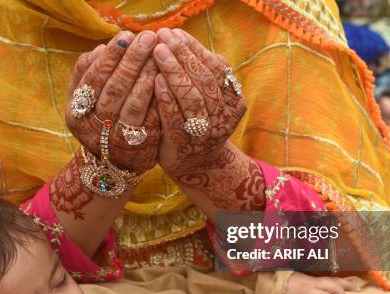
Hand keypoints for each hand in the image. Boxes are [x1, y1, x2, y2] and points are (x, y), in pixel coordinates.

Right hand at [66, 30, 160, 174]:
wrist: (111, 164)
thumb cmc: (97, 119)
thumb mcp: (81, 99)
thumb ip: (85, 73)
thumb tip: (100, 49)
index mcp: (76, 113)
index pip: (93, 79)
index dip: (110, 57)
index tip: (126, 36)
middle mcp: (95, 129)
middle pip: (115, 90)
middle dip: (132, 61)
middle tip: (148, 38)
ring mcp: (119, 140)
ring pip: (135, 104)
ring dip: (148, 76)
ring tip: (159, 54)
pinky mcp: (142, 146)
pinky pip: (152, 118)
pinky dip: (160, 96)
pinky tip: (167, 77)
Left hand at [153, 28, 246, 182]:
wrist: (196, 164)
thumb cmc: (197, 122)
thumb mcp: (207, 96)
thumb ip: (199, 72)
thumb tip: (177, 37)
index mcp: (234, 99)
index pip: (217, 67)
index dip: (195, 48)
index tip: (175, 33)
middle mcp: (224, 116)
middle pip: (205, 80)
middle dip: (183, 55)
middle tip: (163, 37)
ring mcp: (206, 133)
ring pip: (193, 98)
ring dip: (175, 72)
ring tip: (158, 53)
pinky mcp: (186, 146)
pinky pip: (177, 119)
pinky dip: (166, 98)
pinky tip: (155, 81)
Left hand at [280, 272, 360, 293]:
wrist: (271, 277)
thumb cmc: (277, 292)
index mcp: (307, 290)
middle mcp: (314, 283)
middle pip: (333, 286)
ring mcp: (315, 279)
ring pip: (334, 280)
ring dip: (347, 286)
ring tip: (359, 290)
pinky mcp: (314, 278)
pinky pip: (332, 279)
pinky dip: (343, 282)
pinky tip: (351, 284)